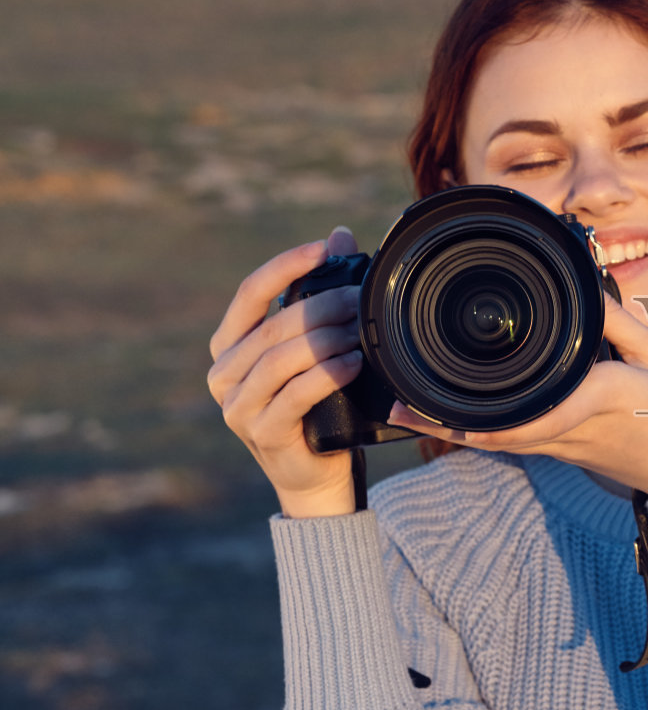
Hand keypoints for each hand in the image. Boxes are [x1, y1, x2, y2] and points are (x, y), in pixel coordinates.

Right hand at [207, 227, 364, 518]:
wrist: (315, 474)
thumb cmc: (319, 404)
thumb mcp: (317, 347)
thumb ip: (320, 295)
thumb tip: (341, 235)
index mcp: (230, 344)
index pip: (250, 293)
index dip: (286, 266)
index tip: (325, 248)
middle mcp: (224, 372)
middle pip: (273, 326)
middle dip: (322, 306)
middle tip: (362, 298)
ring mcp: (236, 405)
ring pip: (280, 360)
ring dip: (326, 339)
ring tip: (362, 329)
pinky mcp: (261, 432)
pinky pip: (294, 396)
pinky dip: (327, 375)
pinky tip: (354, 362)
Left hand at [390, 294, 647, 495]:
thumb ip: (621, 324)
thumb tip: (586, 293)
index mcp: (600, 400)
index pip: (540, 415)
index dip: (491, 421)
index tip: (450, 415)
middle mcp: (573, 430)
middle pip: (498, 431)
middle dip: (446, 421)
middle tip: (396, 405)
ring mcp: (567, 446)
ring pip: (498, 439)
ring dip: (451, 427)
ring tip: (403, 410)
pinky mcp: (566, 451)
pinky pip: (513, 440)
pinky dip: (476, 429)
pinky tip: (447, 417)